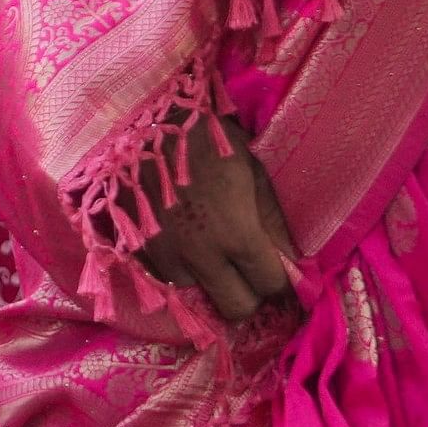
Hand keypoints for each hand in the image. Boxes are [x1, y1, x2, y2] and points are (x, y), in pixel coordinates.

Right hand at [132, 111, 299, 323]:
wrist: (142, 117)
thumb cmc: (208, 139)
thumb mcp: (253, 173)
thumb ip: (273, 224)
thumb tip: (292, 263)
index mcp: (236, 234)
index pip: (271, 286)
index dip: (280, 279)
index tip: (278, 268)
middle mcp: (199, 255)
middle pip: (236, 308)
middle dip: (249, 293)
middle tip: (247, 270)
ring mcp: (163, 254)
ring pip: (198, 296)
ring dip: (209, 281)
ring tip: (209, 250)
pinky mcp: (135, 248)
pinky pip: (166, 277)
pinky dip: (179, 267)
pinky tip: (181, 239)